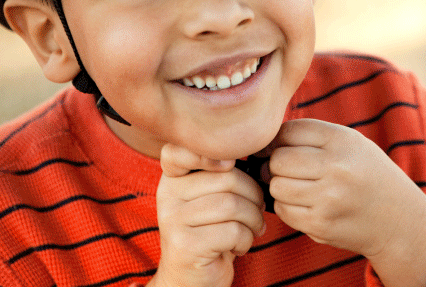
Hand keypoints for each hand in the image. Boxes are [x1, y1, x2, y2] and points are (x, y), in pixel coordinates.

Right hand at [151, 144, 265, 286]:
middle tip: (258, 210)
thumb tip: (253, 155)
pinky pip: (232, 231)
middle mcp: (167, 195)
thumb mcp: (209, 198)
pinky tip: (240, 246)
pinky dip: (246, 239)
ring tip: (253, 229)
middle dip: (253, 195)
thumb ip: (220, 174)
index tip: (230, 164)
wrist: (191, 280)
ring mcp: (173, 220)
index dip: (208, 151)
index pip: (179, 151)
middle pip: (226, 178)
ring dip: (254, 219)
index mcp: (173, 178)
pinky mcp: (185, 245)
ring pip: (231, 204)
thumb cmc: (210, 231)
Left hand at [259, 119, 425, 286]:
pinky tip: (303, 203)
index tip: (279, 147)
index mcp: (342, 140)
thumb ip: (310, 135)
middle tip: (284, 169)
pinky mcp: (321, 225)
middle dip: (275, 164)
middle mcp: (336, 167)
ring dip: (279, 186)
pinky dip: (286, 206)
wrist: (399, 220)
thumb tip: (263, 142)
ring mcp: (328, 198)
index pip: (288, 131)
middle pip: (278, 159)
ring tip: (296, 186)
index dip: (276, 139)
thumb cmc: (365, 174)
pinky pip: (283, 210)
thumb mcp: (349, 142)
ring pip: (276, 186)